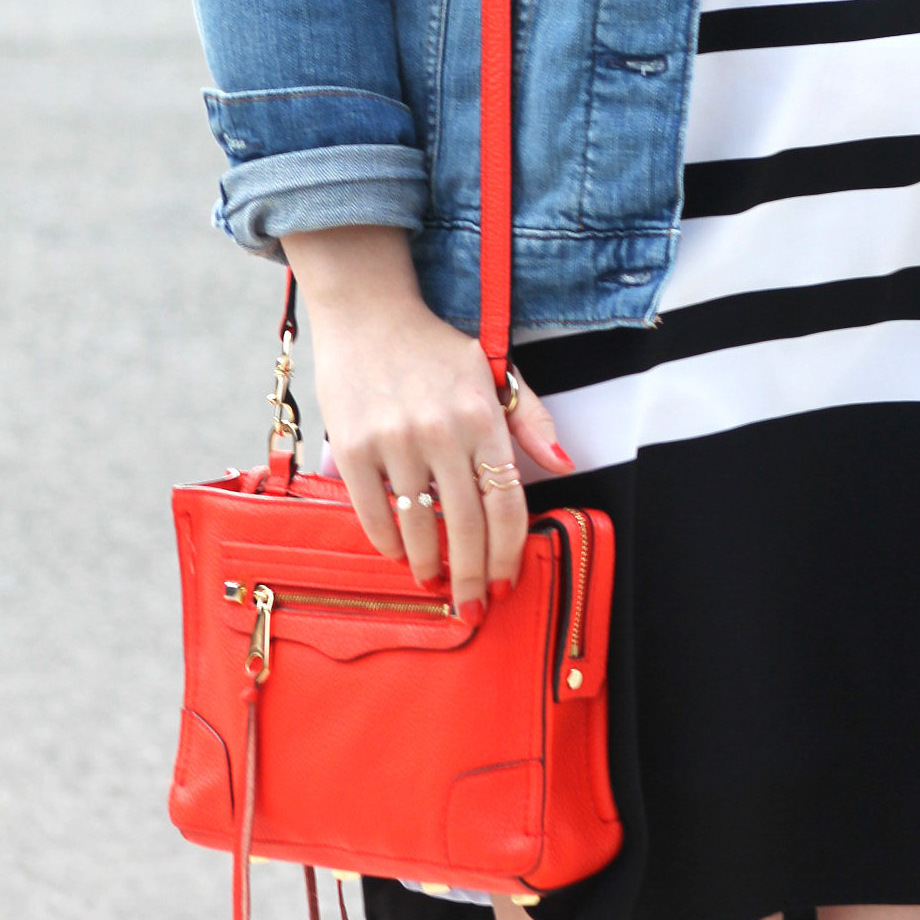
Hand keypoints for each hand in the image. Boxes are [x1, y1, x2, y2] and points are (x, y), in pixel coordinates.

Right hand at [282, 226, 572, 615]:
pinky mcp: (354, 447)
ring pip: (419, 527)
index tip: (506, 582)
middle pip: (467, 526)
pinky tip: (398, 553)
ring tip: (434, 580)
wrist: (368, 313)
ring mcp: (396, 441)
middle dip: (472, 577)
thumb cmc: (435, 349)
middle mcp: (443, 431)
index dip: (509, 552)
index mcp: (483, 416)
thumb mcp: (493, 371)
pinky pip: (373, 513)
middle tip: (472, 606)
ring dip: (429, 565)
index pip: (507, 502)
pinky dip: (388, 543)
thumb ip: (531, 419)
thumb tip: (565, 466)